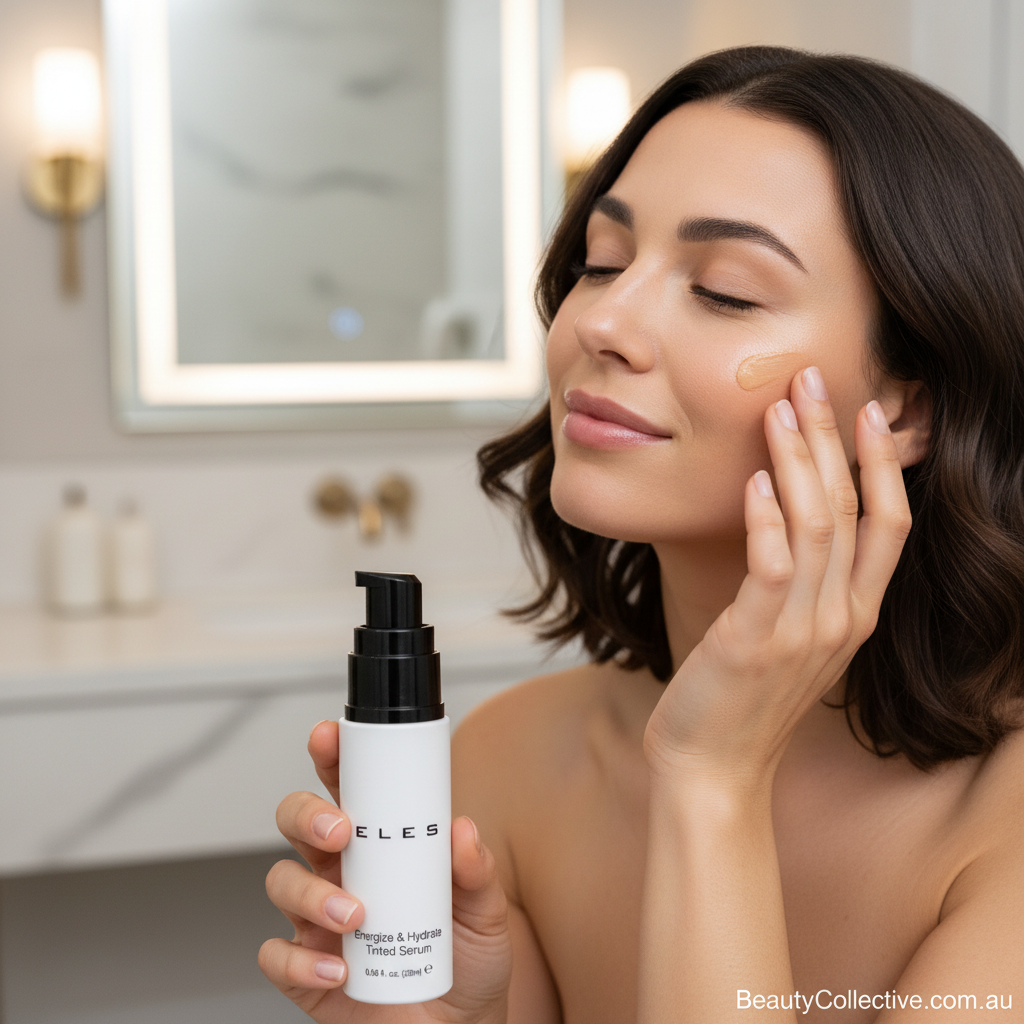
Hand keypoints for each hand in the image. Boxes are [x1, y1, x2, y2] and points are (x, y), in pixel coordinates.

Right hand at [259, 720, 511, 1023]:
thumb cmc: (467, 963)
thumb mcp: (487, 912)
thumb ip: (478, 871)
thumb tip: (462, 831)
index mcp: (380, 846)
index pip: (348, 788)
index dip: (332, 757)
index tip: (330, 737)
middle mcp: (341, 873)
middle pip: (296, 822)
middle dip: (306, 815)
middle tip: (340, 832)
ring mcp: (318, 921)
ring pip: (281, 881)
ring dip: (311, 893)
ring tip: (355, 915)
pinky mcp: (307, 970)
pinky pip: (276, 955)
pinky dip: (301, 960)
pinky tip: (340, 967)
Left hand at [644, 365, 912, 789]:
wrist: (713, 768)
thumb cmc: (742, 698)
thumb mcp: (791, 637)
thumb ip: (803, 585)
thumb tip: (786, 518)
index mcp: (854, 614)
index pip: (889, 525)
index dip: (885, 464)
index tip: (870, 411)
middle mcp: (841, 618)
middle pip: (853, 509)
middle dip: (833, 439)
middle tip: (811, 380)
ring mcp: (803, 630)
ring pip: (817, 525)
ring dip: (798, 461)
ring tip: (779, 411)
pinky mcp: (756, 639)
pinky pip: (772, 566)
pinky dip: (766, 518)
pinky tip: (751, 480)